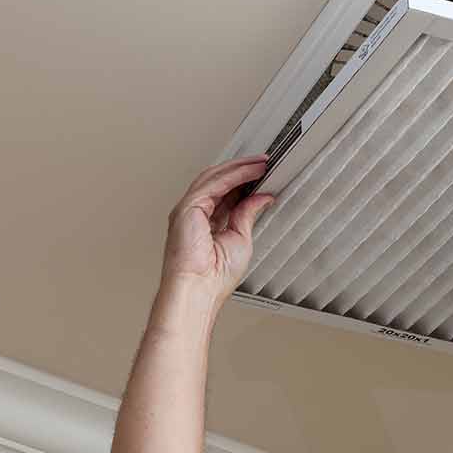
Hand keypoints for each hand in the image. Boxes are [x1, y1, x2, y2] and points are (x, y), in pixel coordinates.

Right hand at [161, 155, 276, 304]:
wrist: (200, 289)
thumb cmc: (215, 277)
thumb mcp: (241, 239)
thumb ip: (248, 214)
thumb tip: (261, 198)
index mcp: (205, 223)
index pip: (225, 194)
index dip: (243, 181)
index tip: (262, 174)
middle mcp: (194, 214)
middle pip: (218, 181)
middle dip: (242, 169)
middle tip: (264, 163)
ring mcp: (189, 209)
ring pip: (214, 177)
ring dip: (239, 168)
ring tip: (260, 163)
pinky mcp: (188, 207)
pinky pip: (214, 183)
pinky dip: (233, 175)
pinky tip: (250, 172)